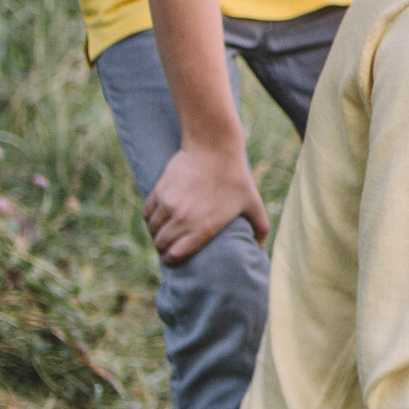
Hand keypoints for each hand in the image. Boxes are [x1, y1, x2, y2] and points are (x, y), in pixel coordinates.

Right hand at [143, 144, 269, 263]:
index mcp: (205, 226)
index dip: (171, 261)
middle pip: (161, 244)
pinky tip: (159, 219)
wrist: (214, 148)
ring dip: (157, 234)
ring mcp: (169, 204)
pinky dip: (150, 219)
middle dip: (163, 249)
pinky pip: (147, 213)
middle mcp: (184, 218)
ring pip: (152, 230)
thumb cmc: (237, 178)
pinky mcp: (159, 191)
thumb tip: (261, 250)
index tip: (173, 260)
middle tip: (169, 247)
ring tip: (165, 233)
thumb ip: (261, 229)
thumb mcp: (253, 204)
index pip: (175, 255)